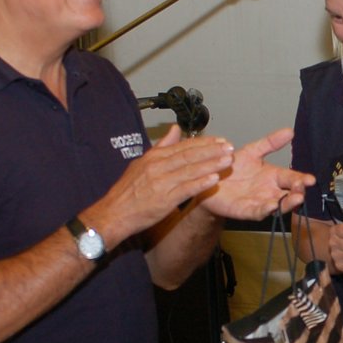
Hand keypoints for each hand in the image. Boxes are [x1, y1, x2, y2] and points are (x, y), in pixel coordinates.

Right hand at [87, 124, 234, 246]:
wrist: (114, 213)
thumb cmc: (128, 191)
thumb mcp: (141, 163)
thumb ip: (161, 147)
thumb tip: (175, 129)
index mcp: (154, 157)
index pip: (183, 146)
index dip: (204, 143)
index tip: (219, 140)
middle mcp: (158, 167)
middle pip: (190, 155)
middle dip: (212, 151)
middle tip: (229, 147)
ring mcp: (161, 183)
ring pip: (190, 170)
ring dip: (211, 165)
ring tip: (227, 160)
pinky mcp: (164, 200)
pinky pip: (186, 189)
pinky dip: (200, 183)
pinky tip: (214, 180)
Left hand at [200, 127, 314, 221]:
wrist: (208, 178)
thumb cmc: (231, 167)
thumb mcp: (252, 151)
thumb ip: (270, 143)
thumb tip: (290, 131)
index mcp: (273, 177)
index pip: (292, 178)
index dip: (302, 179)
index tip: (310, 179)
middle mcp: (269, 191)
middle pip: (289, 195)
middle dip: (298, 192)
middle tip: (302, 188)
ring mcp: (259, 202)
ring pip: (278, 206)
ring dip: (288, 203)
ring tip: (296, 198)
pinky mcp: (245, 210)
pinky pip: (258, 212)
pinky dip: (265, 210)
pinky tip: (271, 205)